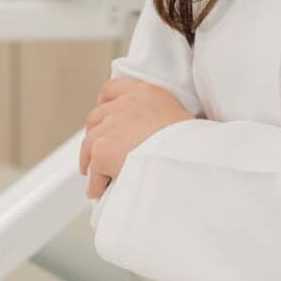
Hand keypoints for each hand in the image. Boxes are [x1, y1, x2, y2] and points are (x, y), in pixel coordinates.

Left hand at [79, 76, 193, 199]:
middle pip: (96, 118)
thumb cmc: (190, 143)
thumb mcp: (178, 115)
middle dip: (95, 135)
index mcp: (145, 93)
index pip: (112, 89)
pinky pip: (94, 173)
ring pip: (90, 145)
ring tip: (97, 175)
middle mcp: (125, 105)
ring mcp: (110, 128)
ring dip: (92, 161)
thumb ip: (159, 115)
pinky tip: (102, 191)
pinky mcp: (102, 152)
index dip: (104, 104)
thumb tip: (151, 134)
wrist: (186, 158)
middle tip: (97, 150)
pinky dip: (96, 184)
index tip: (103, 115)